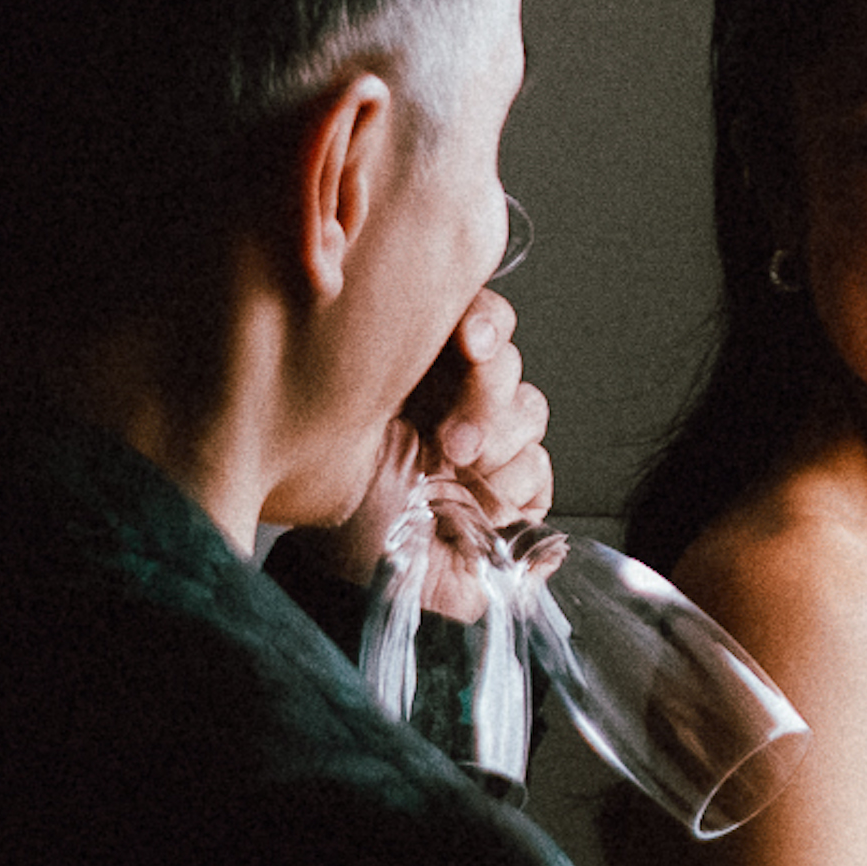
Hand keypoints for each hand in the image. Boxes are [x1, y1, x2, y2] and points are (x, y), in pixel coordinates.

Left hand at [328, 285, 552, 597]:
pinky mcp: (514, 497)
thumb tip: (381, 288)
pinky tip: (480, 506)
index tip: (468, 342)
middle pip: (505, 361)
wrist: (348, 577)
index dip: (482, 323)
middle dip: (486, 393)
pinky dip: (515, 487)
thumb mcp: (341, 414)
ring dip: (499, 442)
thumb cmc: (328, 497)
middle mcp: (454, 399)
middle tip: (452, 440)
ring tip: (456, 473)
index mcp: (416, 366)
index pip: (471, 317)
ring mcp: (488, 447)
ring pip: (530, 409)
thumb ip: (368, 353)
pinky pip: (539, 470)